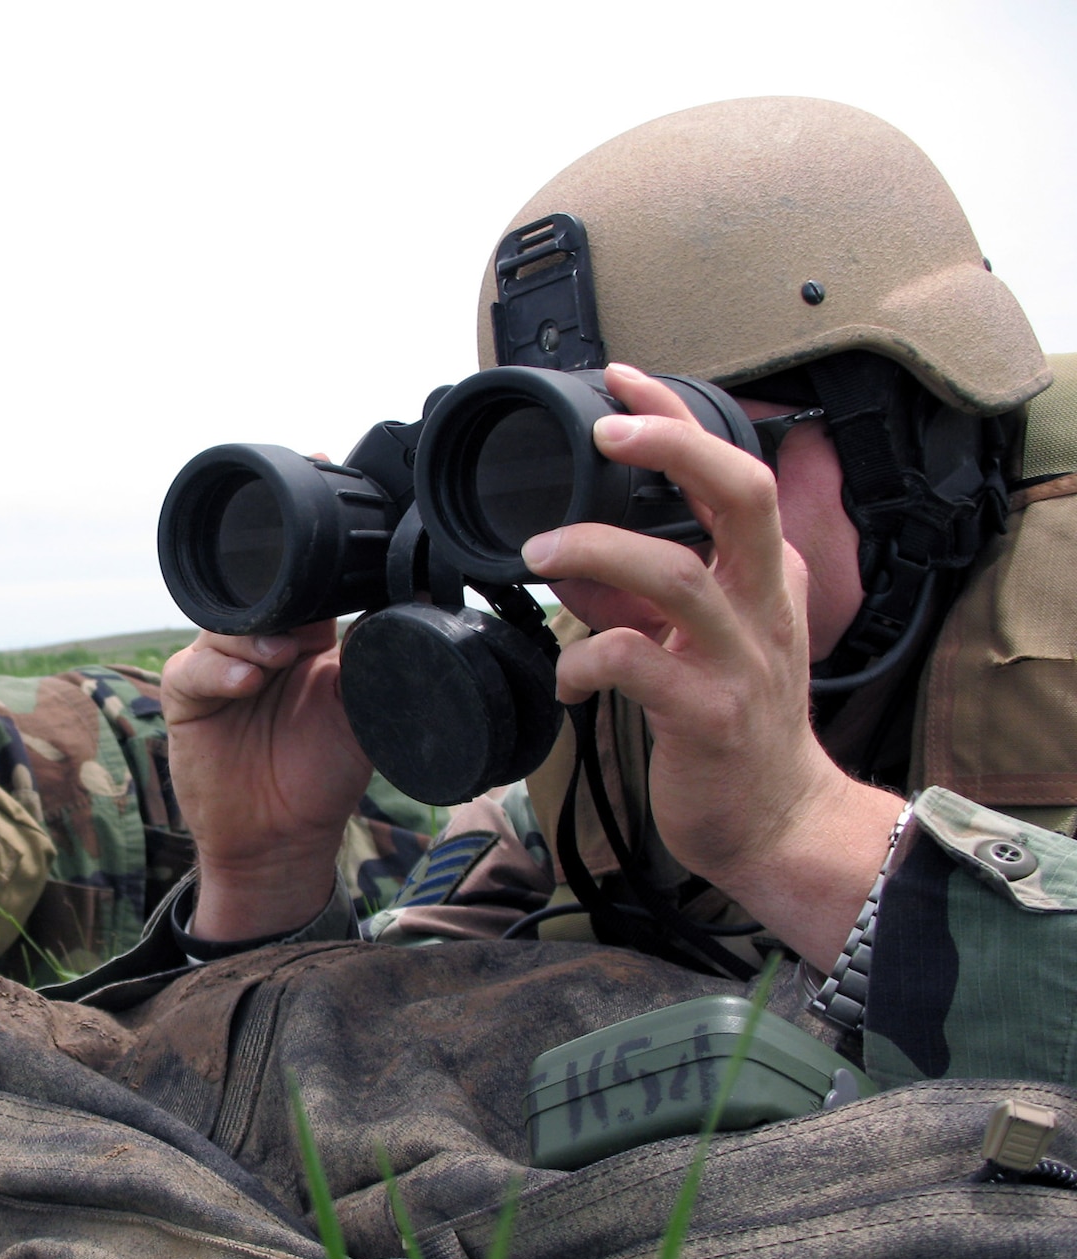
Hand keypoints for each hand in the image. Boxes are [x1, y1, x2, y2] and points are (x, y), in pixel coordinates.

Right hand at [160, 620, 373, 939]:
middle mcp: (260, 651)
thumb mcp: (363, 719)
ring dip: (251, 639)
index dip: (315, 593)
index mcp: (306, 646)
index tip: (333, 603)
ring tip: (279, 659)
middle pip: (257, 604)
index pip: (306, 597)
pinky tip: (245, 683)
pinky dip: (215, 669)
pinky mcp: (187, 698)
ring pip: (222, 627)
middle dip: (277, 610)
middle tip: (302, 637)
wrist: (281, 840)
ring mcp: (220, 672)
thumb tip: (414, 612)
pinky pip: (190, 669)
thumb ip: (377, 668)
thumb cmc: (323, 779)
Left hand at [521, 364, 902, 968]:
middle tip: (606, 431)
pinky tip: (564, 677)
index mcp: (767, 575)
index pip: (736, 472)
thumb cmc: (729, 723)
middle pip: (742, 496)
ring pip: (678, 577)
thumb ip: (632, 591)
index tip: (622, 383)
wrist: (775, 819)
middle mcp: (765, 605)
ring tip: (540, 549)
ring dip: (599, 552)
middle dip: (673, 449)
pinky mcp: (711, 716)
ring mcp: (743, 659)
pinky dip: (585, 659)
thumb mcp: (690, 641)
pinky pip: (639, 665)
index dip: (679, 422)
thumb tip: (561, 547)